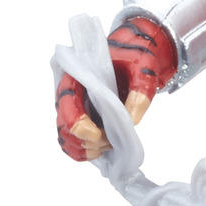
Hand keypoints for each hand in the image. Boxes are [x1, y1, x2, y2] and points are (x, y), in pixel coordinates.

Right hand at [54, 15, 178, 160]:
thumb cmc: (136, 56)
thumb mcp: (143, 69)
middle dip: (85, 141)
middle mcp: (71, 92)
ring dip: (85, 149)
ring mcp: (76, 107)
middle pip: (63, 125)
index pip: (66, 103)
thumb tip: (132, 120)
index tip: (98, 136)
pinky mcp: (85, 118)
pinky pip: (74, 141)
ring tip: (110, 144)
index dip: (78, 124)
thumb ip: (139, 92)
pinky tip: (103, 151)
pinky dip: (85, 152)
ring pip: (65, 137)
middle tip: (110, 142)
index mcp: (78, 75)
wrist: (139, 53)